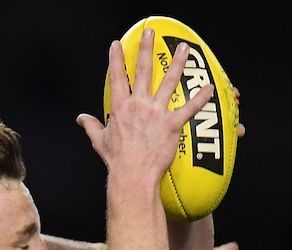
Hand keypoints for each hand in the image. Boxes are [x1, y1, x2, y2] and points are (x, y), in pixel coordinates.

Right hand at [77, 29, 214, 184]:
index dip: (115, 59)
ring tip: (184, 48)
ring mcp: (156, 113)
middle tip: (149, 32)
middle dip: (145, 48)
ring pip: (169, 82)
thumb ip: (91, 125)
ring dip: (177, 63)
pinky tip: (209, 88)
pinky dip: (200, 98)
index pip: (117, 77)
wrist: (132, 174)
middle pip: (142, 70)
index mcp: (120, 108)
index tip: (116, 46)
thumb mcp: (100, 140)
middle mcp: (138, 105)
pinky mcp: (172, 124)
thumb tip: (81, 119)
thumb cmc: (117, 160)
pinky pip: (189, 108)